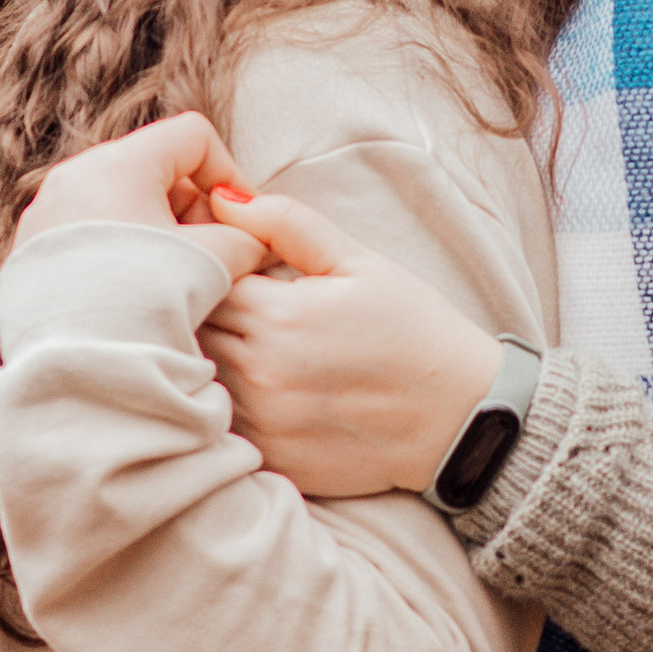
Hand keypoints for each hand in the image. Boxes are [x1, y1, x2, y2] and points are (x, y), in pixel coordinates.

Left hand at [15, 113, 265, 287]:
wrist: (77, 365)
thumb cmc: (147, 302)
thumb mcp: (215, 260)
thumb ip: (246, 237)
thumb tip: (254, 239)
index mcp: (119, 163)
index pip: (192, 138)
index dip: (229, 173)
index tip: (240, 218)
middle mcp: (73, 176)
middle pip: (152, 169)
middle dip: (191, 206)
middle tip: (211, 251)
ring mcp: (45, 213)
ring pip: (119, 203)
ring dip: (157, 230)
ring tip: (174, 278)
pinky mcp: (29, 251)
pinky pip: (87, 234)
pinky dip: (120, 250)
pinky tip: (135, 292)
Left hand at [198, 191, 504, 500]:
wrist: (463, 418)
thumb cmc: (415, 332)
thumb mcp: (359, 262)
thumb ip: (286, 223)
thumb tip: (223, 194)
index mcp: (277, 315)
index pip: (201, 277)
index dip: (212, 267)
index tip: (240, 270)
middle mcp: (260, 372)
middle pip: (190, 328)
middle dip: (201, 310)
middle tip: (244, 307)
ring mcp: (262, 421)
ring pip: (198, 377)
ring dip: (210, 357)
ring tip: (258, 346)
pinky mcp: (271, 457)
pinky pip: (221, 424)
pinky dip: (227, 403)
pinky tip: (267, 390)